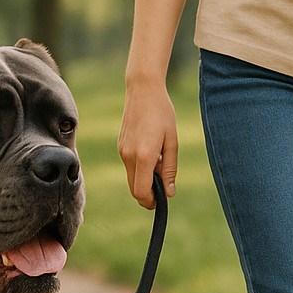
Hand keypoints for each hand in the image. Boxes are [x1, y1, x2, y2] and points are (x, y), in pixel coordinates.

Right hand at [117, 77, 178, 208]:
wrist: (143, 91)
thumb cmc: (162, 113)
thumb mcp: (172, 141)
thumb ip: (170, 169)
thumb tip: (169, 193)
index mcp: (144, 155)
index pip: (141, 192)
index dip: (151, 201)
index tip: (162, 200)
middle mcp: (129, 156)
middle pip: (134, 190)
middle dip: (148, 195)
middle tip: (164, 188)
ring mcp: (122, 151)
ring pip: (132, 179)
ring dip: (145, 180)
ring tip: (161, 162)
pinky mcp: (120, 146)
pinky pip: (130, 166)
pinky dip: (141, 169)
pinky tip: (152, 154)